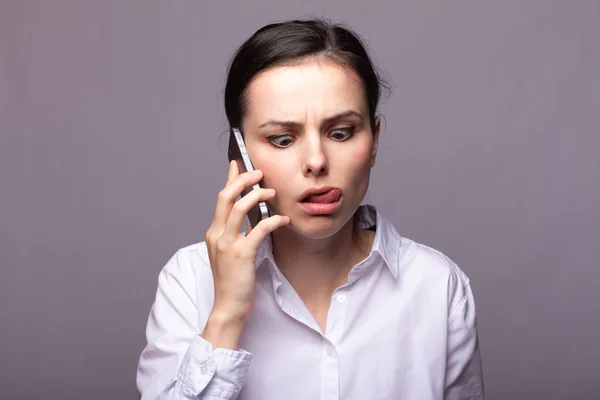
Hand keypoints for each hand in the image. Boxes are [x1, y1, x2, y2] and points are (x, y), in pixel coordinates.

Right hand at [202, 161, 288, 348]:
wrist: (228, 307)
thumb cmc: (232, 281)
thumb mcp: (230, 253)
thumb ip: (237, 234)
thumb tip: (251, 217)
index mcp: (214, 233)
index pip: (220, 198)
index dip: (229, 178)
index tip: (237, 163)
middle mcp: (217, 235)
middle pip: (226, 196)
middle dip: (243, 180)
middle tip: (259, 173)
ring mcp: (227, 244)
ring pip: (239, 207)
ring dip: (257, 195)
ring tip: (272, 192)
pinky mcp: (241, 254)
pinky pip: (258, 229)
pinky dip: (272, 221)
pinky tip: (283, 219)